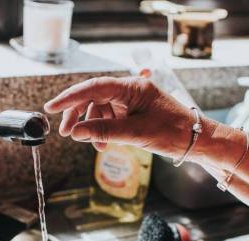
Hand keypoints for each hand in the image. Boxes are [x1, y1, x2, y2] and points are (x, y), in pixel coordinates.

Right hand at [44, 76, 214, 155]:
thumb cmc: (174, 133)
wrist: (197, 141)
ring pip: (100, 109)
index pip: (94, 87)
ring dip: (92, 127)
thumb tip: (75, 132)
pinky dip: (103, 131)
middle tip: (66, 132)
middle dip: (78, 114)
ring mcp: (131, 101)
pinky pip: (110, 118)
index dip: (70, 97)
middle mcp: (130, 90)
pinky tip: (104, 144)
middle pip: (93, 97)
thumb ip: (104, 132)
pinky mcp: (133, 112)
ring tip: (95, 145)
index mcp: (132, 87)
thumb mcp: (137, 134)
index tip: (51, 107)